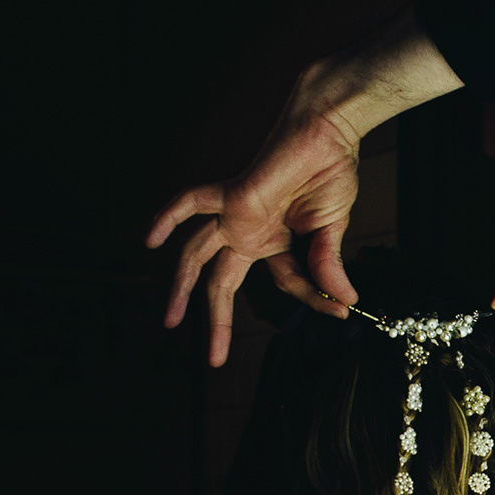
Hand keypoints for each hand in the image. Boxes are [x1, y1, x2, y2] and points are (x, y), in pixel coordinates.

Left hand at [146, 111, 359, 366]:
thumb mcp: (332, 229)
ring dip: (182, 289)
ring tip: (171, 323)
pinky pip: (191, 203)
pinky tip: (149, 240)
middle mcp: (250, 233)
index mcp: (276, 244)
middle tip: (215, 361)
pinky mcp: (232, 195)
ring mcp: (236, 216)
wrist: (327, 133)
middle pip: (223, 285)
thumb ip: (328, 264)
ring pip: (198, 256)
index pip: (287, 283)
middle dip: (217, 323)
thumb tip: (345, 303)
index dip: (313, 300)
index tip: (339, 311)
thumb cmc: (331, 174)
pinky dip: (168, 217)